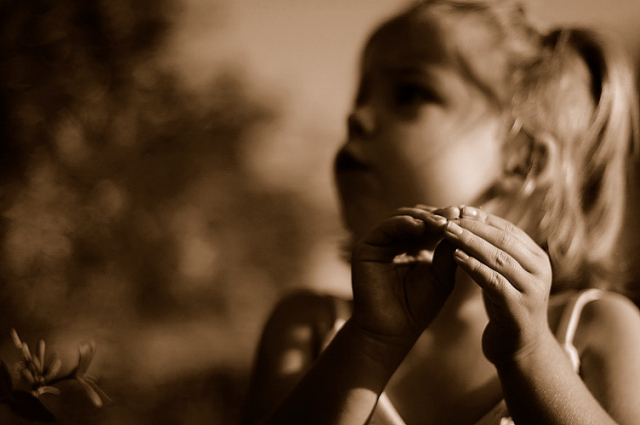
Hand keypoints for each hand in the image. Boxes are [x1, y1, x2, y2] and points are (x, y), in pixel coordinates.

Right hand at [350, 206, 458, 344]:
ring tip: (441, 223)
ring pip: (403, 217)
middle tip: (456, 214)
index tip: (469, 216)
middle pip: (418, 216)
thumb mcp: (441, 277)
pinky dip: (403, 223)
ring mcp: (381, 242)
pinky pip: (386, 227)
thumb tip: (461, 225)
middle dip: (437, 215)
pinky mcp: (366, 246)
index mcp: (416, 247)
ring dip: (423, 217)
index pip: (432, 225)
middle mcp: (397, 241)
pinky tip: (420, 227)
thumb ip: (448, 252)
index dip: (449, 220)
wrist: (392, 330)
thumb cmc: (418, 307)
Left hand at [443, 206, 552, 363]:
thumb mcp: (505, 274)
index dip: (483, 218)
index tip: (460, 208)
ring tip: (447, 232)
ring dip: (470, 242)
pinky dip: (473, 266)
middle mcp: (540, 271)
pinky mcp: (517, 307)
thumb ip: (497, 250)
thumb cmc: (507, 306)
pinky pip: (492, 280)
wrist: (520, 348)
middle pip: (503, 240)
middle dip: (474, 226)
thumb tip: (472, 217)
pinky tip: (455, 257)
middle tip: (449, 217)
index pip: (509, 229)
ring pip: (497, 257)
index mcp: (538, 258)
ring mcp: (531, 289)